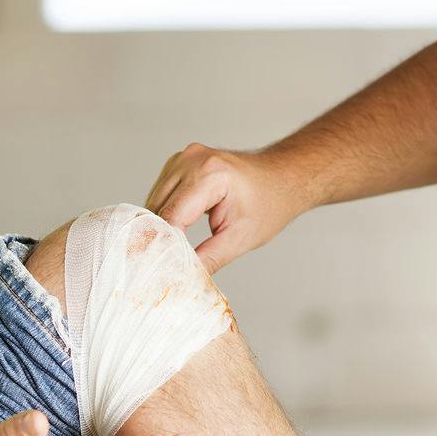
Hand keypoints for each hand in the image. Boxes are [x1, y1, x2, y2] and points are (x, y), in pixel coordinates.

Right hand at [146, 144, 313, 272]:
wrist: (281, 179)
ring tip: (175, 250)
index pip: (171, 216)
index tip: (162, 270)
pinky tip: (177, 231)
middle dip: (161, 238)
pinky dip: (165, 215)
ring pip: (154, 202)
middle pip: (158, 208)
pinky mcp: (179, 162)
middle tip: (167, 267)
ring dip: (161, 227)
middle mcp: (191, 159)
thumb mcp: (241, 238)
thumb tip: (181, 277)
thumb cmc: (268, 205)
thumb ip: (209, 259)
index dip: (164, 245)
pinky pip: (161, 194)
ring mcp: (183, 158)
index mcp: (209, 174)